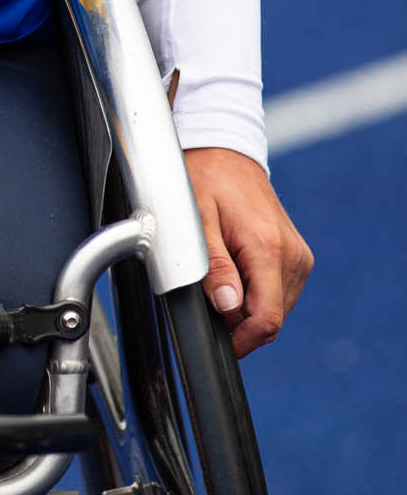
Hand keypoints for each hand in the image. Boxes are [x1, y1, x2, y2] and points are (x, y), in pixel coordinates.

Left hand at [184, 147, 312, 357]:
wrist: (226, 154)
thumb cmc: (206, 181)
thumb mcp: (196, 219)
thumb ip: (213, 265)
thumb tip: (227, 306)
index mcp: (268, 248)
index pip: (267, 318)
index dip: (242, 339)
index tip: (220, 341)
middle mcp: (292, 255)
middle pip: (271, 317)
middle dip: (239, 320)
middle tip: (208, 294)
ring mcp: (298, 256)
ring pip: (276, 308)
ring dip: (248, 305)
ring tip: (221, 273)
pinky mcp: (297, 256)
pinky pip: (279, 292)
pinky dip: (257, 291)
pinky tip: (236, 268)